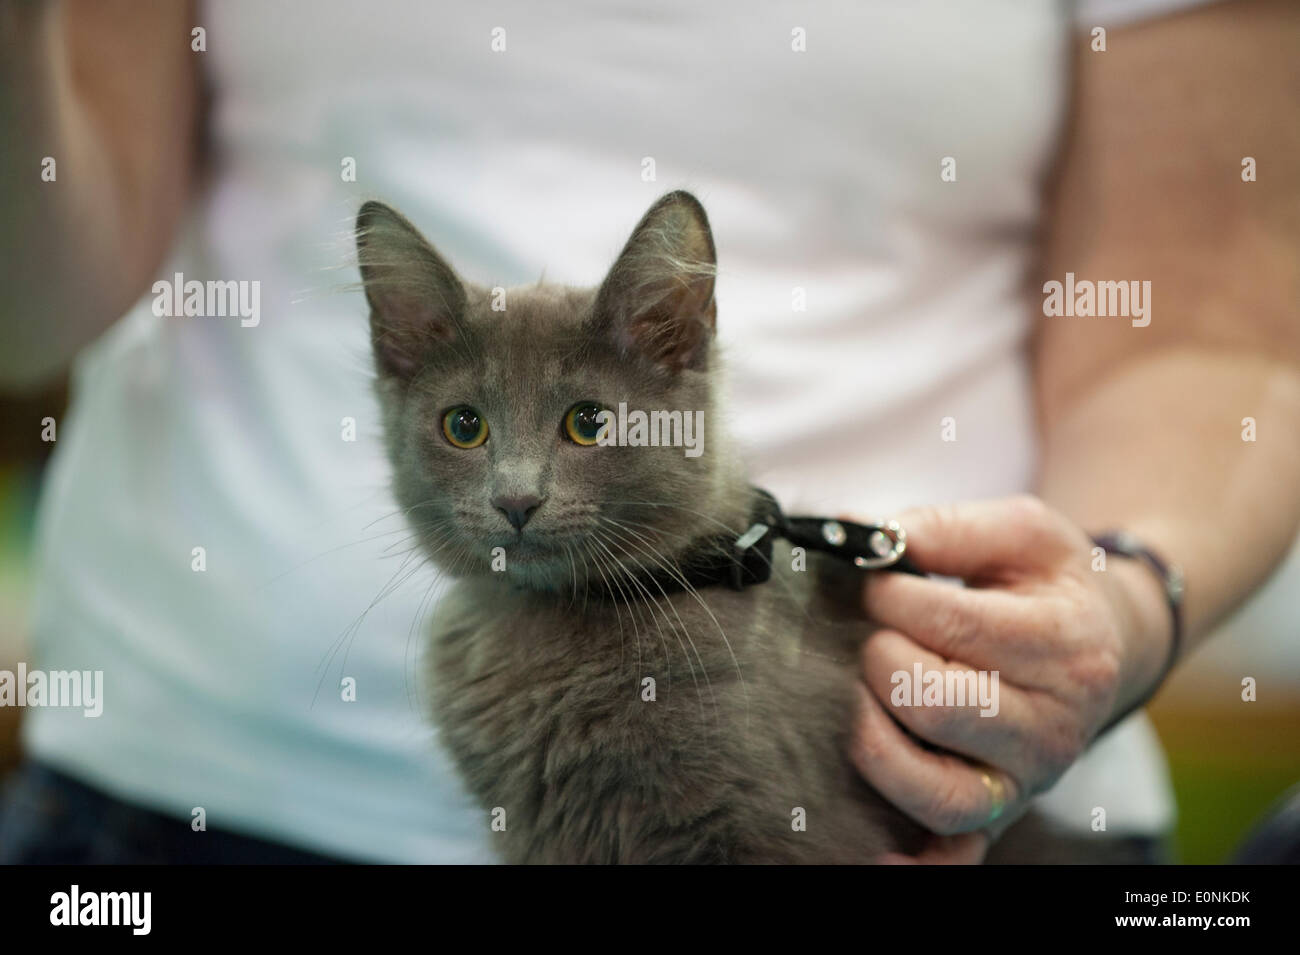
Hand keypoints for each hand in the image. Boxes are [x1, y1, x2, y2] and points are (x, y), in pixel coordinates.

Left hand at [850, 495, 1173, 846]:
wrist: (1103, 643)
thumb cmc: (1048, 584)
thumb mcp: (1022, 532)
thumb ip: (949, 528)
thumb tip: (876, 540)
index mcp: (1068, 646)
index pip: (955, 624)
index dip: (892, 597)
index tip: (875, 581)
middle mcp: (1054, 725)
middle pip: (935, 704)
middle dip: (878, 657)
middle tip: (869, 633)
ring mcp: (1026, 779)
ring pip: (934, 786)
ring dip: (870, 738)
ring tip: (855, 693)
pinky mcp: (999, 813)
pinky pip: (954, 850)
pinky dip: (914, 861)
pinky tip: (874, 853)